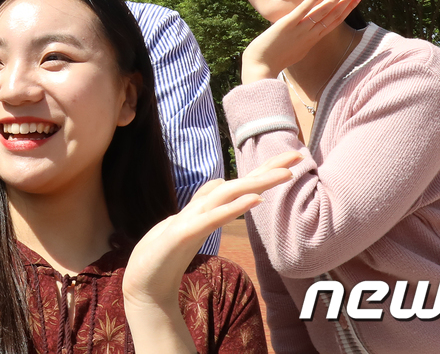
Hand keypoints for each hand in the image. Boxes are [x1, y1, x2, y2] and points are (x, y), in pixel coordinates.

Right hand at [119, 152, 301, 351]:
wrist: (144, 284)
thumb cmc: (165, 257)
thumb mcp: (189, 227)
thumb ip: (204, 207)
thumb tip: (219, 183)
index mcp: (205, 210)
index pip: (238, 186)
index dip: (262, 172)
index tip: (289, 161)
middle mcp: (199, 209)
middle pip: (237, 184)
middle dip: (266, 170)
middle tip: (296, 155)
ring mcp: (190, 220)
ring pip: (227, 195)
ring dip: (255, 183)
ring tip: (283, 175)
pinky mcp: (182, 234)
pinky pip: (213, 219)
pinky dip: (234, 208)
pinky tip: (255, 200)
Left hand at [240, 0, 363, 83]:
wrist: (259, 68)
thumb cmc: (274, 59)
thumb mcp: (295, 48)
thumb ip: (303, 39)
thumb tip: (307, 32)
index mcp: (312, 38)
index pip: (335, 20)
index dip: (348, 8)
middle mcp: (310, 34)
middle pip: (334, 14)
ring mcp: (300, 29)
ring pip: (324, 11)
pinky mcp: (287, 25)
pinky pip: (303, 10)